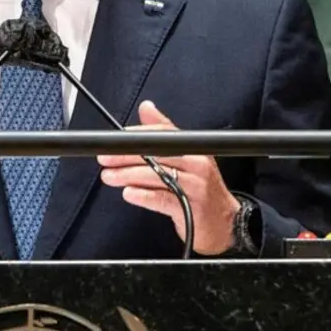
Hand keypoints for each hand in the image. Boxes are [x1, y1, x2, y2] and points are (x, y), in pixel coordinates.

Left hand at [98, 101, 241, 255]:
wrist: (225, 223)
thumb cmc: (201, 190)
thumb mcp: (186, 158)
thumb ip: (164, 132)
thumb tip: (146, 107)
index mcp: (194, 149)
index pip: (164, 134)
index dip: (138, 135)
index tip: (116, 139)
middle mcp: (197, 164)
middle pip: (157, 154)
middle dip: (126, 156)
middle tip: (106, 159)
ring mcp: (196, 186)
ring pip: (157, 176)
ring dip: (128, 175)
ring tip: (109, 177)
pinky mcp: (191, 208)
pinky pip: (163, 199)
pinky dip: (143, 196)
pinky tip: (128, 193)